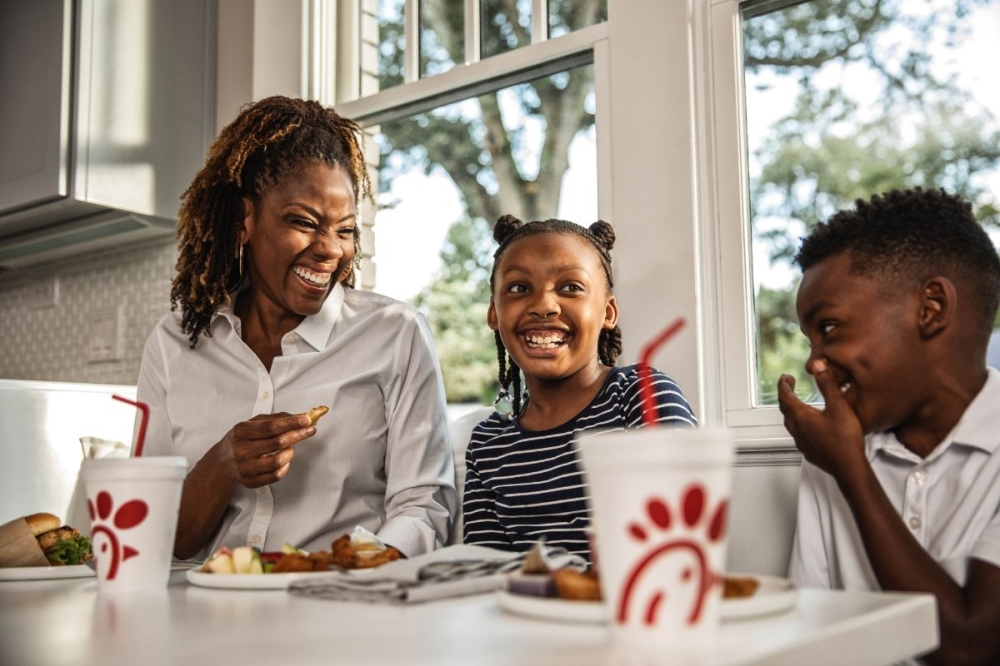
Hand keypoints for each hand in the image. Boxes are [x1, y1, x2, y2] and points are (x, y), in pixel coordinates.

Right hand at [217, 412, 314, 488]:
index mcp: (241, 431)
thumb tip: (300, 416)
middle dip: (298, 435)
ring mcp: (244, 468)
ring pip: (277, 461)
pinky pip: (275, 476)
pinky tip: (285, 459)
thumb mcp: (252, 423)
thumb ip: (275, 418)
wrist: (222, 462)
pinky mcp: (249, 482)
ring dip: (291, 452)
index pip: (270, 427)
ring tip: (292, 446)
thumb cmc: (242, 439)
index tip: (307, 420)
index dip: (291, 423)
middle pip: (276, 443)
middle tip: (310, 430)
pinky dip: (286, 466)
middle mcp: (241, 450)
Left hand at [777, 361, 866, 482]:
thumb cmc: (845, 439)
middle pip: (785, 409)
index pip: (785, 397)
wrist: (849, 467)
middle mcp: (797, 429)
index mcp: (801, 417)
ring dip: (791, 410)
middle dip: (786, 395)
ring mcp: (801, 442)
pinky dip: (798, 423)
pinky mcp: (808, 451)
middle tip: (789, 385)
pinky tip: (808, 425)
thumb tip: (817, 366)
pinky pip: (798, 433)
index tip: (785, 377)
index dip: (783, 385)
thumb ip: (828, 385)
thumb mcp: (839, 406)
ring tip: (798, 402)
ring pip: (790, 422)